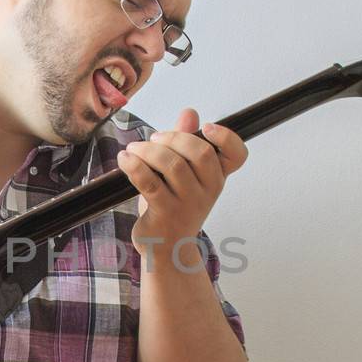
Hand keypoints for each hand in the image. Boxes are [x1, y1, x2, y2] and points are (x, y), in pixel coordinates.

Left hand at [118, 107, 247, 263]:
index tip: (207, 127)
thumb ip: (185, 142)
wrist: (165, 248)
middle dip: (173, 137)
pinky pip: (148, 181)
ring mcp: (188, 203)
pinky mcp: (164, 213)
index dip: (226, 137)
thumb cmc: (173, 206)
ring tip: (133, 150)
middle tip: (154, 138)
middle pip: (200, 152)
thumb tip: (190, 114)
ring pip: (172, 164)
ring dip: (148, 150)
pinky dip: (134, 165)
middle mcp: (208, 190)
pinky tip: (125, 159)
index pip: (237, 155)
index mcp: (217, 178)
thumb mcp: (182, 174)